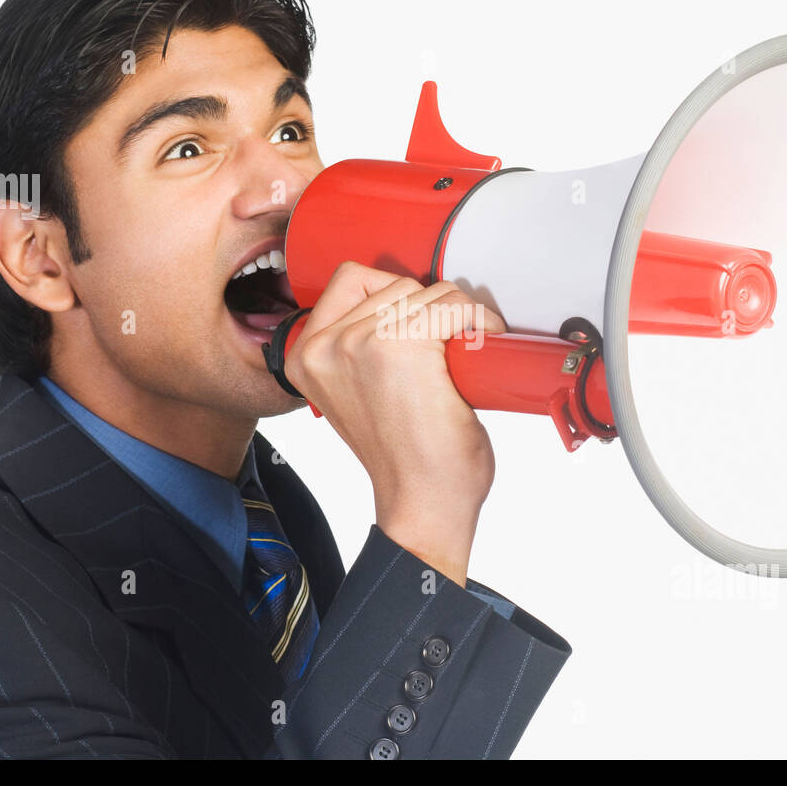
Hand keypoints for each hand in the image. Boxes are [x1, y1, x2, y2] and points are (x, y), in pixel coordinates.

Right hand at [284, 261, 506, 586]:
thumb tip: (407, 304)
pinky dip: (478, 321)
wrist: (422, 505)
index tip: (421, 323)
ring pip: (428, 292)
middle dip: (432, 309)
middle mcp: (325, 345)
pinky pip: (453, 306)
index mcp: (306, 355)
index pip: (352, 280)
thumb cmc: (404, 458)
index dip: (396, 296)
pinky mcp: (401, 346)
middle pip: (395, 283)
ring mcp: (361, 342)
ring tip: (463, 355)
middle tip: (450, 347)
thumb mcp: (356, 393)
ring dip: (457, 317)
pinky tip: (480, 347)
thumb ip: (359, 348)